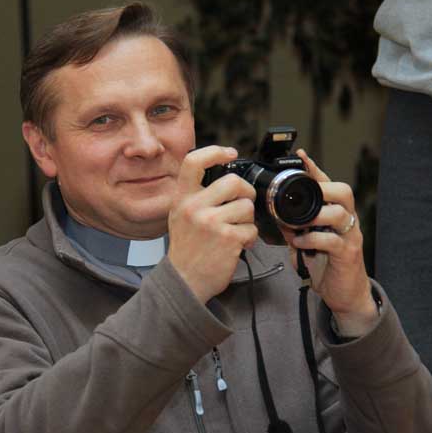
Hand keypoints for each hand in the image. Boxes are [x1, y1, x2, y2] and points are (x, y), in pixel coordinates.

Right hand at [168, 146, 257, 303]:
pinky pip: (251, 229)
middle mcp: (194, 207)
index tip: (230, 153)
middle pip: (233, 182)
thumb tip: (224, 176)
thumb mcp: (180, 216)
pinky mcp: (228, 238)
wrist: (184, 280)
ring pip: (246, 206)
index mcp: (182, 198)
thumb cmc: (186, 249)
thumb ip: (196, 196)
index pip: (194, 162)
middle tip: (243, 204)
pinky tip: (238, 245)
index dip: (215, 152)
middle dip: (245, 193)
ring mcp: (211, 222)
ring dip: (247, 220)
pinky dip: (249, 238)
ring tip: (236, 231)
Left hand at [280, 149, 377, 336]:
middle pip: (343, 191)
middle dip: (322, 188)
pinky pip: (333, 240)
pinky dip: (314, 239)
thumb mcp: (304, 240)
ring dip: (316, 215)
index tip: (300, 156)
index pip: (326, 184)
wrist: (344, 293)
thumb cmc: (325, 264)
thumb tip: (273, 211)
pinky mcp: (348, 254)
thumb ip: (292, 225)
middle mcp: (347, 220)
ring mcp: (350, 236)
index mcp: (334, 213)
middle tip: (302, 196)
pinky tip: (301, 243)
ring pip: (341, 214)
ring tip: (298, 224)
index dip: (314, 169)